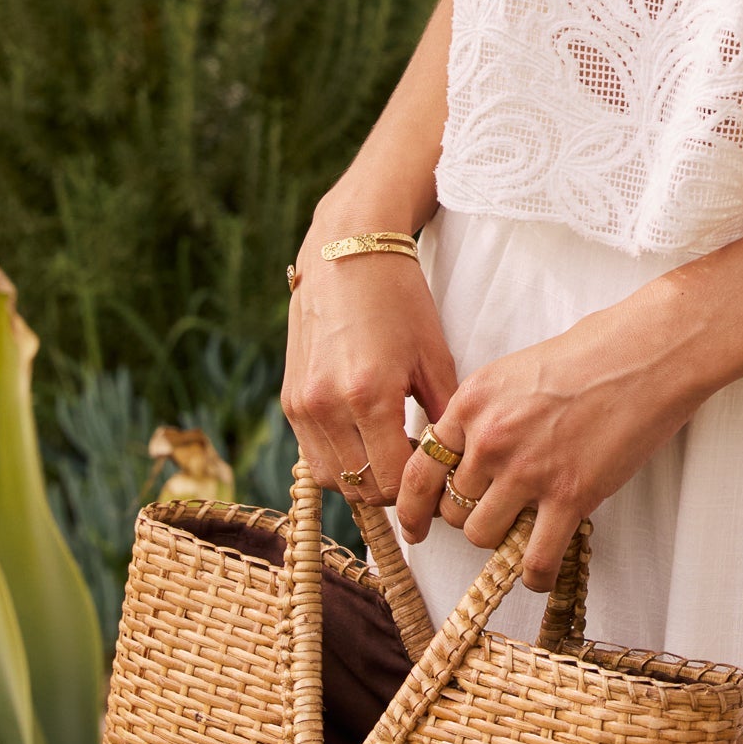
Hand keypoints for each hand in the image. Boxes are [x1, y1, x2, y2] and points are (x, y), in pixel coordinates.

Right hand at [281, 236, 457, 502]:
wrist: (345, 255)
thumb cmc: (399, 299)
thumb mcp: (434, 355)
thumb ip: (444, 414)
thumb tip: (452, 463)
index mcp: (369, 396)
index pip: (392, 480)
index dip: (418, 487)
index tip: (436, 474)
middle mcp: (327, 406)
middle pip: (360, 488)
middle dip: (392, 488)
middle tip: (417, 466)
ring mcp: (302, 405)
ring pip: (332, 480)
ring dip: (362, 479)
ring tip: (391, 453)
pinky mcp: (290, 399)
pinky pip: (312, 455)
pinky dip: (339, 460)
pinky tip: (366, 437)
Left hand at [393, 275, 703, 589]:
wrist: (650, 354)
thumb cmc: (595, 352)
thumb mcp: (517, 372)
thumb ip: (486, 413)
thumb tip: (471, 454)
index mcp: (472, 403)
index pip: (420, 468)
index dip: (414, 506)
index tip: (416, 527)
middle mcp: (490, 439)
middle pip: (453, 507)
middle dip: (472, 513)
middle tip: (502, 507)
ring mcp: (528, 470)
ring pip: (482, 535)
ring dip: (501, 538)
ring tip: (526, 526)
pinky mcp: (570, 496)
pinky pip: (535, 559)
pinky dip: (535, 574)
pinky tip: (540, 572)